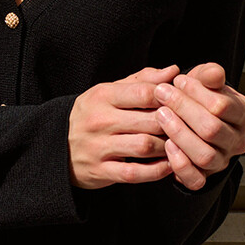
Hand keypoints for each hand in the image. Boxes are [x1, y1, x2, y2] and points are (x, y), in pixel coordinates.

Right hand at [67, 65, 185, 189]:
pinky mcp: (100, 171)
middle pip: (149, 121)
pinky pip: (135, 173)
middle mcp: (99, 120)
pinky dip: (157, 170)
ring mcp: (99, 147)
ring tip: (180, 145)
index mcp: (102, 96)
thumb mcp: (109, 91)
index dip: (169, 97)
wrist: (55, 146)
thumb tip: (174, 71)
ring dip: (168, 147)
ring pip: (145, 146)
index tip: (183, 103)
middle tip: (189, 127)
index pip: (144, 93)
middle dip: (174, 124)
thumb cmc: (92, 114)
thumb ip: (142, 81)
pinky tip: (169, 164)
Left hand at [150, 60, 244, 189]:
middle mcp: (238, 142)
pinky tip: (167, 144)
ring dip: (179, 133)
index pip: (222, 106)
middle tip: (162, 94)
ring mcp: (223, 162)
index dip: (197, 92)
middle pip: (212, 130)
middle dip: (183, 109)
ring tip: (161, 115)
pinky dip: (180, 164)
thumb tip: (213, 74)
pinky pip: (195, 179)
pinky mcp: (205, 177)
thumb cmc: (200, 98)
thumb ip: (210, 75)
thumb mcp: (206, 80)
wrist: (193, 120)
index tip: (178, 81)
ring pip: (204, 155)